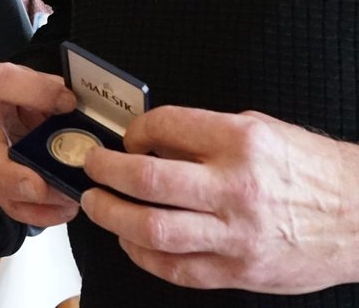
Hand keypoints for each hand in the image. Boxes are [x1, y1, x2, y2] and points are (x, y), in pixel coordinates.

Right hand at [0, 61, 79, 226]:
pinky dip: (38, 213)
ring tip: (67, 199)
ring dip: (34, 201)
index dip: (33, 93)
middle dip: (13, 178)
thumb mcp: (33, 76)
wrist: (2, 108)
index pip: (1, 84)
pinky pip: (12, 204)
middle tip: (40, 187)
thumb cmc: (15, 91)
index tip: (66, 103)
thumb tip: (68, 104)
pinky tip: (63, 210)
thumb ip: (48, 86)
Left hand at [80, 106, 358, 292]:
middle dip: (105, 171)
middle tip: (91, 166)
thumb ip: (204, 134)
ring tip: (96, 203)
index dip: (133, 131)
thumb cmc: (308, 169)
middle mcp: (235, 187)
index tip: (125, 137)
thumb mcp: (258, 129)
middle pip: (147, 181)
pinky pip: (177, 269)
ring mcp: (236, 235)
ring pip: (154, 230)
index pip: (163, 127)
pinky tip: (130, 241)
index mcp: (239, 142)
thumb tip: (151, 138)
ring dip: (112, 216)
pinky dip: (143, 256)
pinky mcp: (239, 272)